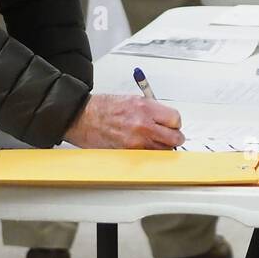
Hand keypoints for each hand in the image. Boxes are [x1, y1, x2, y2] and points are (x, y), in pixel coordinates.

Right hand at [63, 93, 183, 148]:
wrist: (83, 117)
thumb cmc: (103, 108)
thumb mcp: (133, 100)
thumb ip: (152, 110)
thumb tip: (166, 120)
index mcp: (145, 108)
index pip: (175, 119)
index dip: (174, 123)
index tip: (171, 125)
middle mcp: (143, 125)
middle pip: (174, 138)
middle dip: (174, 137)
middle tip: (170, 136)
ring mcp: (136, 142)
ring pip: (164, 151)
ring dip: (162, 148)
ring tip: (154, 142)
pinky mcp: (129, 154)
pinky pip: (148, 158)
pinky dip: (149, 155)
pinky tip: (143, 148)